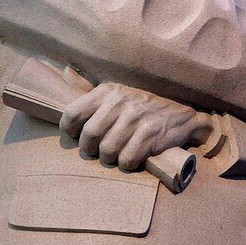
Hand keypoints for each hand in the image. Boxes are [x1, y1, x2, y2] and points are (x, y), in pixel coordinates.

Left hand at [59, 83, 214, 170]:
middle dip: (91, 150)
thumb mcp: (118, 95)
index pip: (72, 114)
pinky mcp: (150, 134)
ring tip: (118, 154)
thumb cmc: (143, 109)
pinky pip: (126, 160)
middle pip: (88, 137)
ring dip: (110, 159)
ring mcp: (136, 117)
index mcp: (108, 91)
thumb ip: (93, 99)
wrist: (181, 117)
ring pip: (107, 151)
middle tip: (98, 151)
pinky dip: (127, 164)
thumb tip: (64, 80)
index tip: (77, 137)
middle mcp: (120, 101)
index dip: (70, 132)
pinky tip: (134, 157)